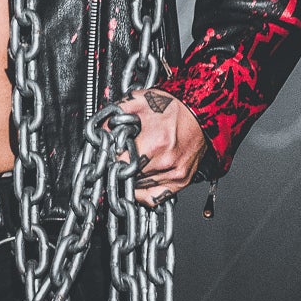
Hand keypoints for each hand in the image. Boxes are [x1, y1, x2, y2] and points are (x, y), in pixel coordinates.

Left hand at [118, 88, 207, 207]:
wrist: (199, 113)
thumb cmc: (173, 107)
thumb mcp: (140, 102)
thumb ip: (116, 115)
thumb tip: (100, 131)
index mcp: (156, 142)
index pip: (121, 163)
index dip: (112, 158)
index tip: (111, 153)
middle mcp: (166, 161)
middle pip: (129, 176)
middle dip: (122, 168)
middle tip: (121, 157)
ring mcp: (175, 174)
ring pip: (139, 187)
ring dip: (132, 178)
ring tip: (134, 163)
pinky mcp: (181, 181)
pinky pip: (154, 198)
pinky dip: (142, 193)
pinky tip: (138, 182)